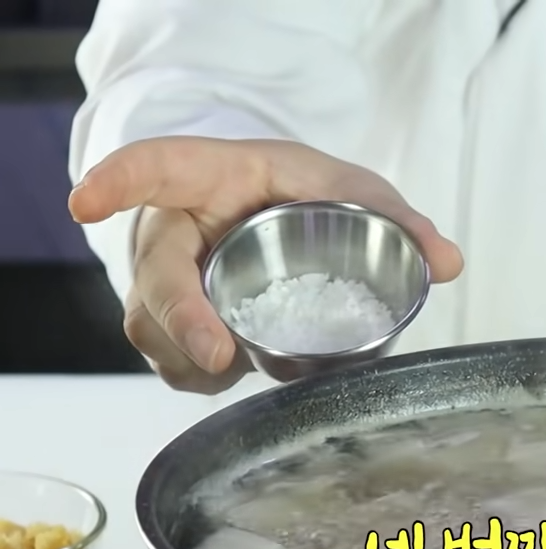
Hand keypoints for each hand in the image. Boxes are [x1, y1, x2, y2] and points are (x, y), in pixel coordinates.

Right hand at [68, 137, 463, 393]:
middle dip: (179, 318)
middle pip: (152, 274)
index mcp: (211, 176)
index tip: (85, 200)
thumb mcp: (351, 189)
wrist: (270, 205)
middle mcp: (174, 227)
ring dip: (190, 358)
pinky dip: (195, 372)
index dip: (116, 182)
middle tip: (219, 353)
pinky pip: (165, 352)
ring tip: (235, 368)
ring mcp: (166, 274)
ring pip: (151, 324)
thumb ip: (400, 220)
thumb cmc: (298, 188)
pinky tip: (229, 375)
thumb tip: (450, 263)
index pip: (152, 167)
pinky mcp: (170, 315)